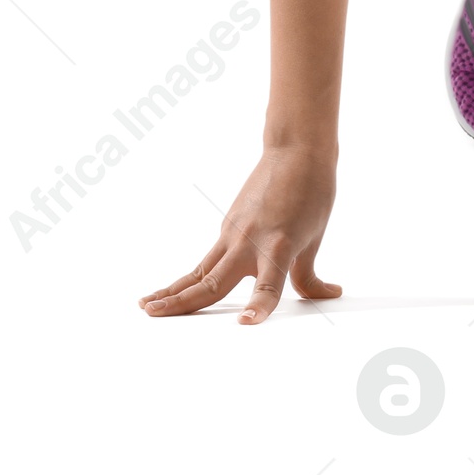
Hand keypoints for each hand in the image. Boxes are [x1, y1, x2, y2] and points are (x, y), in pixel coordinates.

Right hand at [139, 145, 340, 325]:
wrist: (296, 151)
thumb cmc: (312, 191)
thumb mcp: (315, 237)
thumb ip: (308, 275)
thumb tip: (328, 294)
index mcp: (279, 246)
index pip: (269, 285)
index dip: (258, 306)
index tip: (245, 323)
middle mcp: (250, 242)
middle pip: (213, 281)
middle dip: (183, 302)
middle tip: (155, 316)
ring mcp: (233, 234)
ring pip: (199, 270)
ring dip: (173, 290)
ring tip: (146, 306)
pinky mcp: (227, 227)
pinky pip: (206, 259)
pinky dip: (189, 277)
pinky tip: (170, 291)